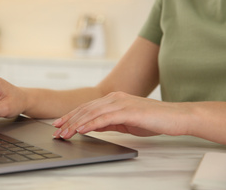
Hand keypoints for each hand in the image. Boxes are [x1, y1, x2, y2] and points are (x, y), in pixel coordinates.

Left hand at [52, 92, 188, 138]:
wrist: (174, 117)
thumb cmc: (152, 119)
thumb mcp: (124, 122)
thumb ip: (108, 122)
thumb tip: (91, 126)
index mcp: (113, 99)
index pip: (87, 107)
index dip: (71, 116)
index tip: (59, 124)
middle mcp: (114, 98)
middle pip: (85, 109)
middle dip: (69, 120)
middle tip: (57, 130)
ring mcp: (120, 103)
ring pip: (92, 113)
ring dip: (76, 124)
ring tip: (65, 133)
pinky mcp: (127, 110)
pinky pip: (105, 118)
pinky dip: (91, 124)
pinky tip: (82, 129)